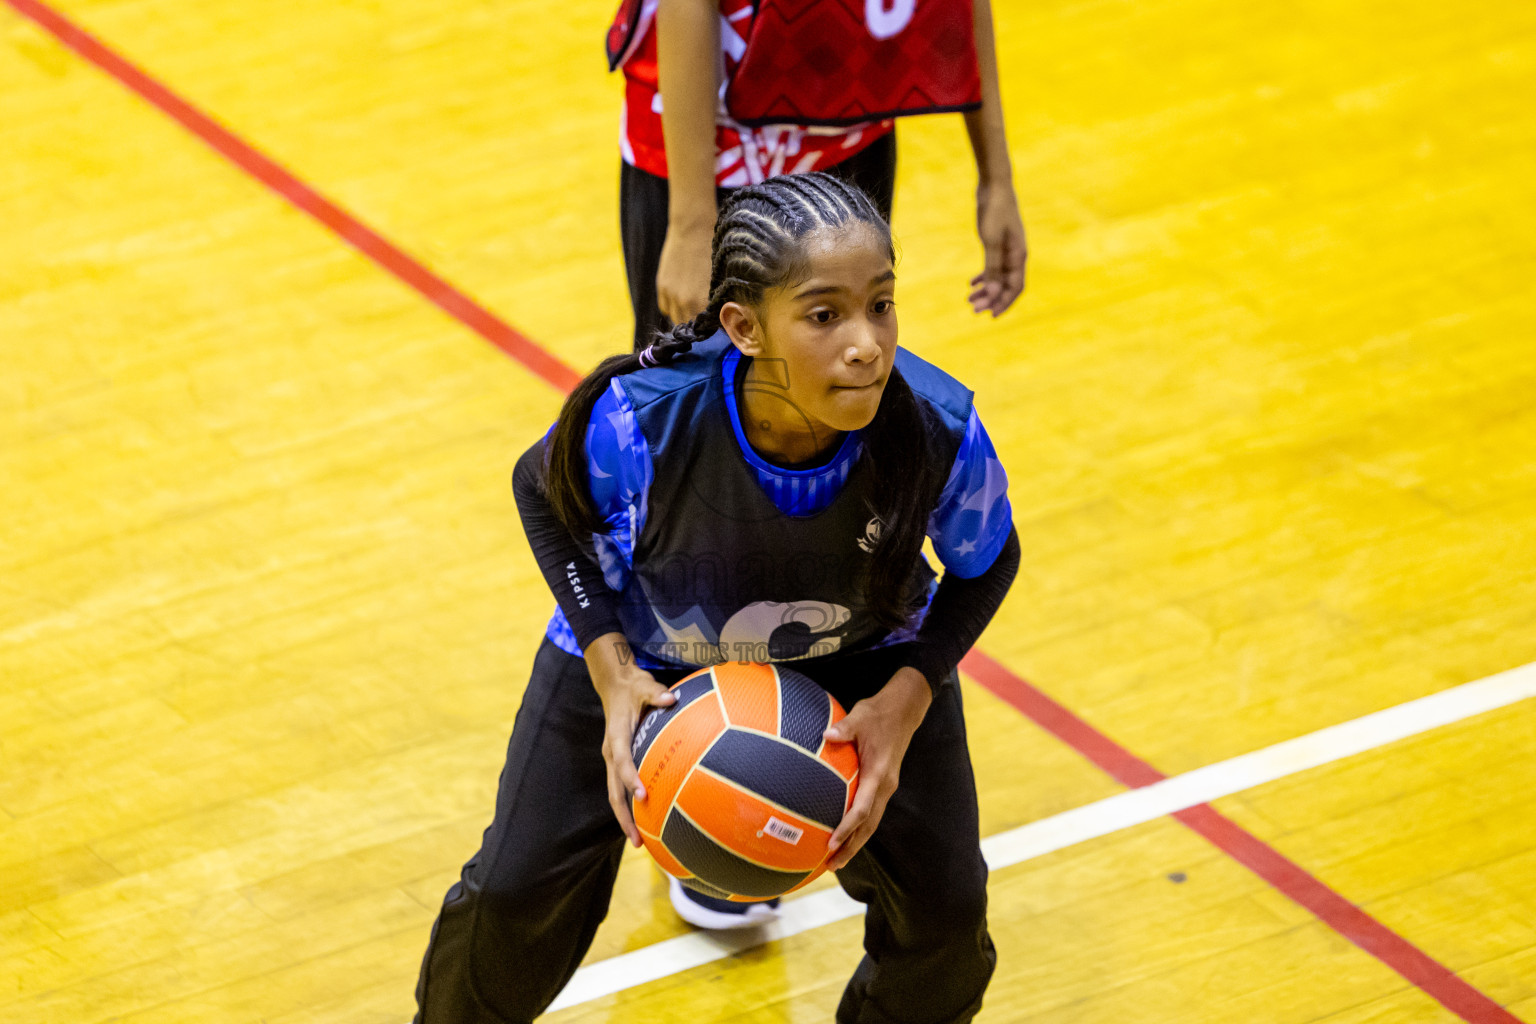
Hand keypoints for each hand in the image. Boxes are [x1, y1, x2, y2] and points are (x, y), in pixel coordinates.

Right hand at [584, 633, 676, 846]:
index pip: (622, 761)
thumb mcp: (645, 685)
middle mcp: (611, 751)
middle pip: (613, 790)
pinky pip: (620, 788)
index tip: (643, 796)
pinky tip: (644, 821)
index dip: (631, 778)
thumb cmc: (633, 687)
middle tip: (638, 841)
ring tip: (639, 842)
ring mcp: (612, 759)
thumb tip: (671, 698)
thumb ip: (657, 693)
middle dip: (624, 816)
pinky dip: (629, 806)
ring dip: (624, 818)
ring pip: (614, 794)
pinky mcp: (617, 761)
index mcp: (617, 735)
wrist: (615, 685)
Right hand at [655, 219, 713, 324]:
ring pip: (675, 319)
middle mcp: (686, 302)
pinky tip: (680, 298)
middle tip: (704, 316)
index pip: (706, 326)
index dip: (712, 326)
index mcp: (704, 301)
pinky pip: (665, 308)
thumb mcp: (720, 279)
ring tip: (692, 307)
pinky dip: (672, 307)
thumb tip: (722, 316)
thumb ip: (718, 301)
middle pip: (689, 325)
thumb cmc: (713, 251)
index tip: (716, 322)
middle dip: (697, 323)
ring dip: (683, 316)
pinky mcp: (662, 286)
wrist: (692, 229)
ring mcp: (671, 295)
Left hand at [823, 668, 932, 870]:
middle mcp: (885, 786)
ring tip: (836, 861)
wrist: (904, 710)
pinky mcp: (883, 785)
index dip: (847, 828)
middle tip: (831, 866)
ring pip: (871, 823)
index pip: (862, 808)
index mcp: (879, 774)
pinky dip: (858, 828)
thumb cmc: (879, 713)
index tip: (831, 843)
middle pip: (868, 826)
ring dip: (855, 843)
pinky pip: (870, 812)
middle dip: (851, 847)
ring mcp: (886, 787)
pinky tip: (843, 835)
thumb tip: (826, 734)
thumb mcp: (860, 716)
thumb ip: (844, 728)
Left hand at [969, 183, 1026, 316]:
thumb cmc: (994, 211)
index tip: (991, 315)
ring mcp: (1007, 249)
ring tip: (970, 299)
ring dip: (986, 289)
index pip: (1015, 287)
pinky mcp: (998, 242)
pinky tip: (972, 283)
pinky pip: (993, 266)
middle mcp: (1016, 255)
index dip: (1004, 302)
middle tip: (974, 309)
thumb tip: (992, 292)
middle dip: (991, 299)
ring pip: (998, 276)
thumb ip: (992, 267)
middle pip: (1006, 285)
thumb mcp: (991, 241)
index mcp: (1018, 256)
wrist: (994, 186)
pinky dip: (984, 276)